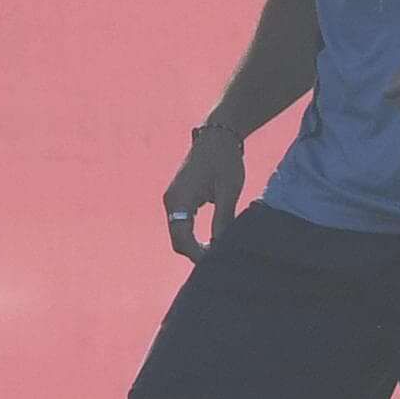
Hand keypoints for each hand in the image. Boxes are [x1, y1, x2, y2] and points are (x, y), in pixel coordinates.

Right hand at [164, 124, 245, 262]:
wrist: (217, 136)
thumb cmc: (224, 160)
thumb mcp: (228, 191)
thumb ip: (223, 220)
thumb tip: (222, 247)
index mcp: (179, 200)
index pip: (182, 240)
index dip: (198, 255)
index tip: (217, 263)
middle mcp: (171, 201)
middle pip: (178, 240)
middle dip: (196, 253)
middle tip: (221, 260)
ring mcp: (173, 199)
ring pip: (179, 233)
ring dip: (195, 246)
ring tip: (218, 252)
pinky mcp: (179, 198)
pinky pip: (182, 224)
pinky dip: (194, 236)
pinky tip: (213, 240)